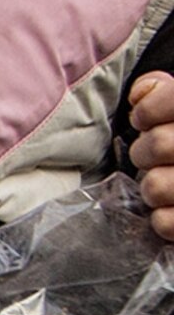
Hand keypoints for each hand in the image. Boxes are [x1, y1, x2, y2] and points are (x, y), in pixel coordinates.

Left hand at [129, 71, 173, 240]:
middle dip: (146, 151)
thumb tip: (143, 91)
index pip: (170, 100)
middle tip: (157, 155)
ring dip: (154, 186)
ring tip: (170, 181)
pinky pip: (164, 222)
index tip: (145, 119)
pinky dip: (163, 218)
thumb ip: (168, 92)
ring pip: (154, 186)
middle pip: (157, 144)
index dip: (148, 111)